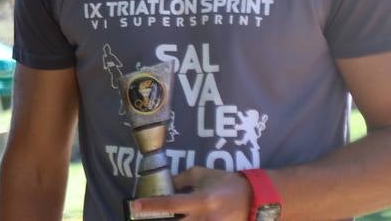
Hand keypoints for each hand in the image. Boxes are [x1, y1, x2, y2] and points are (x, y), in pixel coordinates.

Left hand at [128, 166, 250, 219]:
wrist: (255, 199)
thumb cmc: (226, 183)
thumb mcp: (202, 174)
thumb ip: (181, 180)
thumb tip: (164, 185)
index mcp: (201, 201)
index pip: (170, 205)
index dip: (151, 206)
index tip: (135, 206)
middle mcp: (205, 219)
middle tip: (143, 217)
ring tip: (160, 217)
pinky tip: (184, 218)